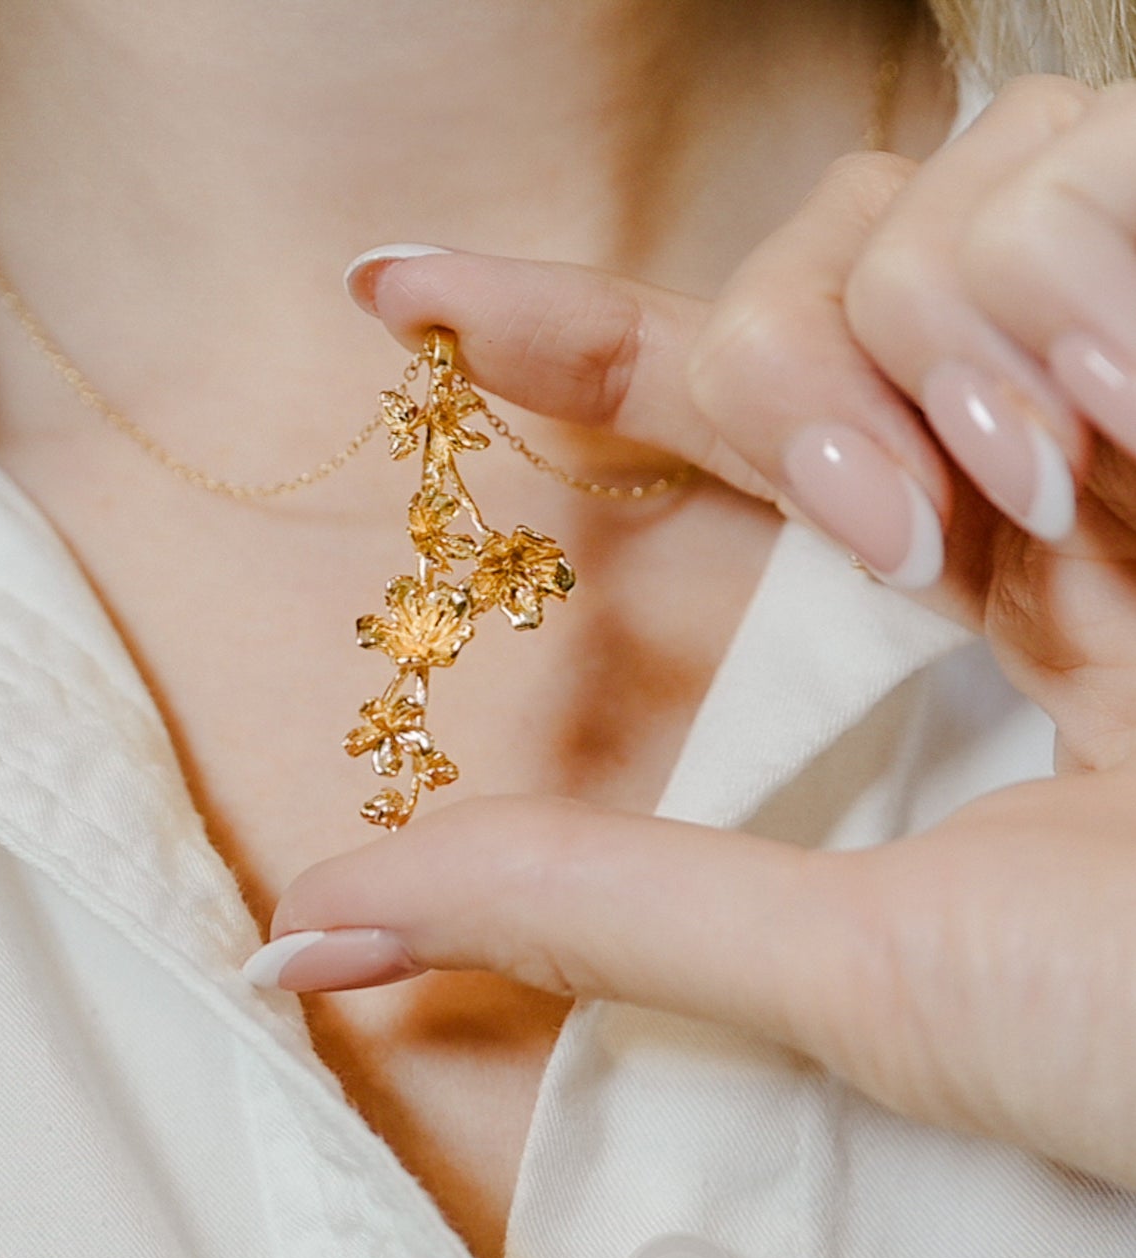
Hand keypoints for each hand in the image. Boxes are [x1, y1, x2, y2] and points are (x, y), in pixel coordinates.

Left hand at [247, 76, 1135, 1194]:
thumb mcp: (860, 971)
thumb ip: (599, 913)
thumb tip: (322, 924)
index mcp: (976, 596)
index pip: (725, 412)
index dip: (558, 339)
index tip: (391, 298)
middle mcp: (1063, 471)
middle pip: (822, 269)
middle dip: (786, 360)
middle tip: (886, 524)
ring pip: (943, 202)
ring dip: (934, 336)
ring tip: (1043, 492)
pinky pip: (1092, 163)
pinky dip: (1069, 265)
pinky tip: (1122, 397)